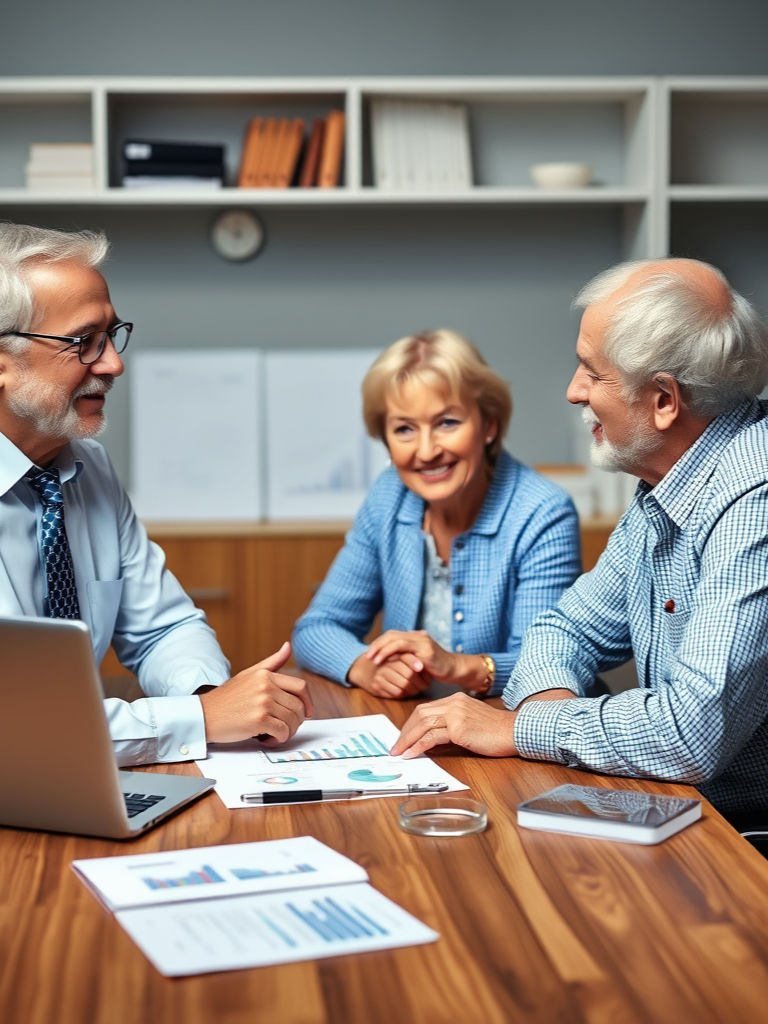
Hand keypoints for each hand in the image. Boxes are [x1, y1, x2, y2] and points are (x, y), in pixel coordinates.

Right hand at [199, 641, 312, 744]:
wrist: (204, 714)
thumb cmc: (226, 698)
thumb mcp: (249, 674)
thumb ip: (272, 662)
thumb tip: (288, 646)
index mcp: (266, 675)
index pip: (301, 686)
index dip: (308, 702)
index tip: (306, 712)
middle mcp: (266, 686)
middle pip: (299, 706)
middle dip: (297, 720)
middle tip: (287, 727)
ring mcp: (263, 702)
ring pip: (293, 720)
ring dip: (288, 731)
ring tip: (276, 733)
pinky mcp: (259, 720)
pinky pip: (282, 732)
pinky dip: (279, 739)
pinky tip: (269, 738)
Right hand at [347, 651, 429, 699]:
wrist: (364, 670)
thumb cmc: (387, 663)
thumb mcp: (396, 656)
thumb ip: (409, 657)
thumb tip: (424, 664)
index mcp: (391, 653)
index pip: (405, 657)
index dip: (414, 662)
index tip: (421, 667)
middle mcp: (385, 663)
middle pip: (408, 674)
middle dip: (418, 681)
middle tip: (424, 685)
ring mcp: (380, 675)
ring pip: (403, 685)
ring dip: (413, 689)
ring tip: (417, 689)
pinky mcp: (376, 686)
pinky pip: (396, 693)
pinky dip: (404, 694)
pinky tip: (406, 692)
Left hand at [365, 630, 456, 680]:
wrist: (455, 670)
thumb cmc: (438, 668)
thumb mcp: (419, 661)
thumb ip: (407, 656)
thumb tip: (390, 658)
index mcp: (415, 637)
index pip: (392, 635)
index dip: (379, 643)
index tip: (370, 654)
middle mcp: (418, 635)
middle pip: (391, 634)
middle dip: (377, 645)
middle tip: (367, 656)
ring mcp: (422, 641)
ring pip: (395, 639)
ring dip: (381, 649)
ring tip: (372, 659)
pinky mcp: (425, 649)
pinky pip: (403, 647)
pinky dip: (390, 652)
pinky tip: (383, 661)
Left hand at [390, 693, 517, 758]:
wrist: (514, 732)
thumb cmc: (496, 731)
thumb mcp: (471, 721)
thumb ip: (453, 724)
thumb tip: (432, 739)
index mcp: (455, 700)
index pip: (425, 709)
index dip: (411, 724)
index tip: (403, 737)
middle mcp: (454, 703)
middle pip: (419, 714)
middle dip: (404, 732)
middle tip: (396, 747)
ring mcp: (456, 714)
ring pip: (422, 724)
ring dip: (407, 739)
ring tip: (398, 752)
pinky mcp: (459, 728)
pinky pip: (431, 737)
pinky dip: (418, 746)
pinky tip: (411, 754)